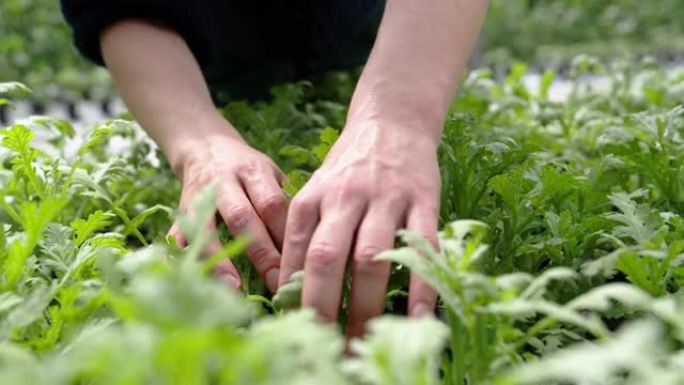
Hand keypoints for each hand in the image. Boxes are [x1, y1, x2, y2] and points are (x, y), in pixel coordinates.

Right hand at [167, 126, 287, 291]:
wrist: (204, 146)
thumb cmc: (249, 169)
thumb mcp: (271, 172)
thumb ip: (287, 199)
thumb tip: (312, 238)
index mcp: (253, 170)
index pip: (271, 203)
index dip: (284, 233)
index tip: (299, 262)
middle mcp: (224, 182)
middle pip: (242, 217)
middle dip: (260, 252)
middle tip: (276, 282)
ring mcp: (198, 197)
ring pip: (205, 228)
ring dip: (219, 259)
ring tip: (233, 287)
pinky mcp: (179, 211)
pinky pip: (177, 235)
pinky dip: (181, 256)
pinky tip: (192, 279)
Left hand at [278, 119, 439, 337]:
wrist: (392, 121)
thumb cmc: (349, 166)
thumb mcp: (316, 189)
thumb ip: (303, 232)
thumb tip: (286, 284)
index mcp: (314, 196)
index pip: (297, 252)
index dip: (294, 293)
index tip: (295, 327)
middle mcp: (346, 197)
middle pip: (329, 258)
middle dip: (325, 307)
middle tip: (325, 344)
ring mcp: (386, 198)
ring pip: (372, 256)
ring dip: (366, 304)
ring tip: (363, 340)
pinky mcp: (423, 200)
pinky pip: (422, 246)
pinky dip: (421, 284)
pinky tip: (418, 315)